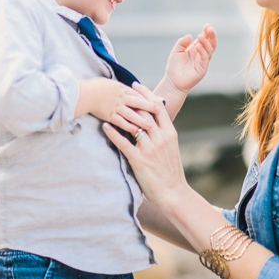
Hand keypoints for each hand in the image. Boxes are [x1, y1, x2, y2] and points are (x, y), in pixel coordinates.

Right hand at [77, 78, 158, 134]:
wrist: (83, 93)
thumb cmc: (95, 87)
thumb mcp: (111, 84)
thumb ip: (121, 89)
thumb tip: (129, 90)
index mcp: (122, 89)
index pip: (138, 94)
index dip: (148, 98)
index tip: (157, 101)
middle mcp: (121, 97)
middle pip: (138, 103)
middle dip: (149, 107)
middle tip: (158, 111)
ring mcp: (115, 106)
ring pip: (131, 114)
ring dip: (141, 120)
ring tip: (150, 125)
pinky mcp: (109, 115)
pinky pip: (120, 121)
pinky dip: (128, 126)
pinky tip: (135, 130)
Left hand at [102, 84, 188, 207]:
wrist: (173, 192)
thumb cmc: (171, 172)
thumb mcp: (171, 148)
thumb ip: (163, 135)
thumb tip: (153, 123)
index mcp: (170, 134)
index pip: (158, 108)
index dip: (146, 94)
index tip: (137, 86)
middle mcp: (161, 138)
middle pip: (145, 111)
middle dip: (132, 97)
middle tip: (120, 88)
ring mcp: (150, 149)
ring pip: (134, 124)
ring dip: (121, 112)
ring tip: (110, 103)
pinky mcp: (140, 160)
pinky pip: (124, 143)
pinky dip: (114, 133)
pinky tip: (105, 126)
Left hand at [163, 25, 216, 94]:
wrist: (172, 82)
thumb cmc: (174, 67)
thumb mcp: (176, 51)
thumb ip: (182, 43)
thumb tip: (190, 35)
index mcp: (196, 50)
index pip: (204, 39)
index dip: (207, 32)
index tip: (207, 25)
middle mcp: (201, 55)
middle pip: (211, 44)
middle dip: (211, 36)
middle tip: (209, 28)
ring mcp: (203, 62)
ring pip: (209, 50)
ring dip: (206, 42)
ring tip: (201, 36)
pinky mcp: (202, 69)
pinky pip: (205, 59)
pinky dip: (203, 51)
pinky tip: (198, 46)